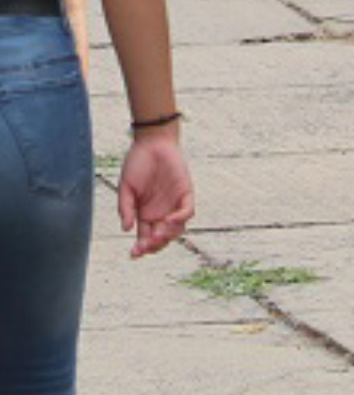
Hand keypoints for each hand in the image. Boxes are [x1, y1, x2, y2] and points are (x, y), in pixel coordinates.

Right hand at [118, 136, 194, 257]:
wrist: (152, 141)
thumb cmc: (137, 162)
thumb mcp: (126, 187)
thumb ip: (126, 208)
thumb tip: (126, 229)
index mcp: (145, 214)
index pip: (145, 238)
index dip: (141, 249)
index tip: (133, 253)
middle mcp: (161, 212)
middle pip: (161, 239)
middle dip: (154, 246)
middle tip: (146, 245)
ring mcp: (174, 204)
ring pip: (176, 230)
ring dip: (168, 236)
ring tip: (157, 235)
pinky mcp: (185, 192)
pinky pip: (187, 211)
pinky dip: (180, 219)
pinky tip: (170, 220)